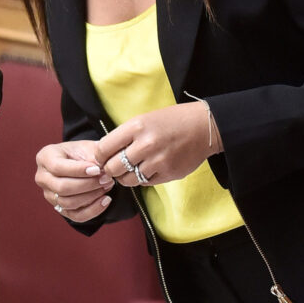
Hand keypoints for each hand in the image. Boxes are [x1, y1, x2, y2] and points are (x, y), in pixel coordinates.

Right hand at [35, 140, 114, 222]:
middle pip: (61, 188)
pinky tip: (106, 200)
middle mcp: (43, 178)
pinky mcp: (60, 209)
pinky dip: (93, 210)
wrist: (80, 162)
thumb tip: (102, 170)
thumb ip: (93, 156)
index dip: (78, 170)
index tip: (97, 169)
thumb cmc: (82, 152)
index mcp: (45, 158)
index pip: (58, 167)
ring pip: (68, 203)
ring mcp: (49, 195)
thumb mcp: (87, 147)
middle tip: (106, 178)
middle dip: (87, 185)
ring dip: (91, 196)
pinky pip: (76, 216)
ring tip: (107, 185)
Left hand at [94, 102, 218, 187]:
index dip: (99, 156)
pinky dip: (143, 179)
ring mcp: (158, 161)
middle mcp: (145, 144)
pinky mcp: (169, 174)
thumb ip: (125, 136)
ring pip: (128, 180)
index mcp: (136, 127)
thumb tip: (104, 154)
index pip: (103, 148)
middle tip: (114, 167)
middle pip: (113, 168)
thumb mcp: (144, 120)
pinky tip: (148, 169)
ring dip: (126, 177)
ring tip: (131, 169)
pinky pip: (145, 183)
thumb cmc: (171, 121)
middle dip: (110, 170)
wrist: (204, 127)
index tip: (102, 158)